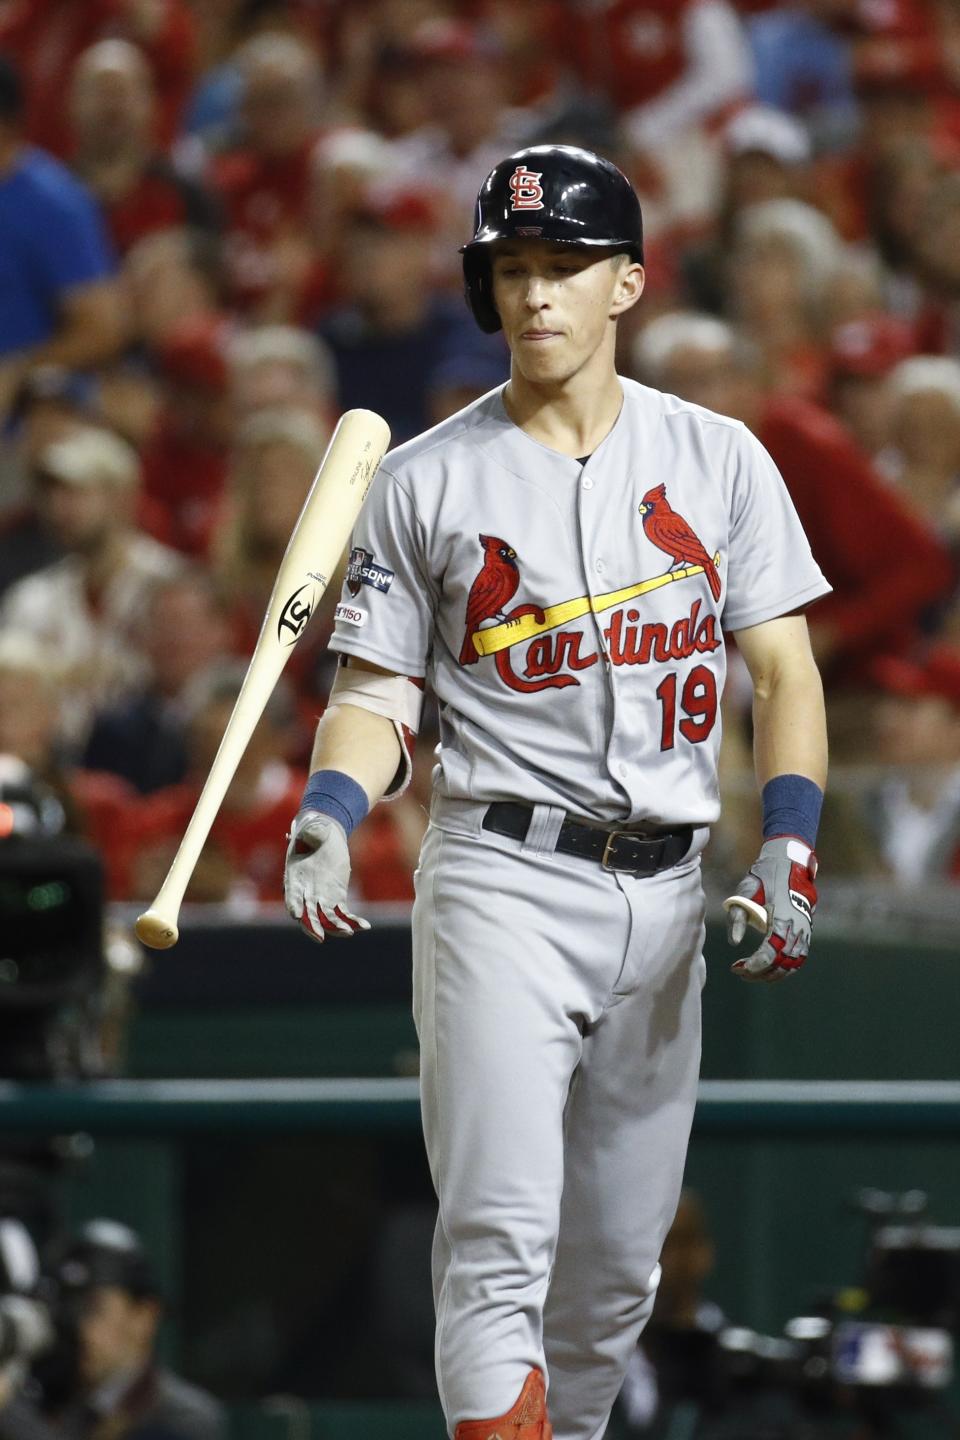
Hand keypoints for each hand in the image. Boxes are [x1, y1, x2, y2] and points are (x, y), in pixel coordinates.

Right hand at [284, 811, 369, 943]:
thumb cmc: (315, 830)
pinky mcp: (336, 898)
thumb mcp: (312, 828)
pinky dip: (352, 921)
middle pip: (307, 913)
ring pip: (326, 918)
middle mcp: (305, 892)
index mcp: (295, 876)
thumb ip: (312, 832)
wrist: (326, 835)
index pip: (291, 894)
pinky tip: (364, 926)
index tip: (296, 915)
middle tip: (320, 937)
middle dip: (312, 925)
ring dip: (336, 927)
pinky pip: (343, 914)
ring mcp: (321, 897)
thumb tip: (313, 832)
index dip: (293, 904)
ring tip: (348, 932)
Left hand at [723, 837, 817, 981]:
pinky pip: (799, 958)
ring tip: (752, 973)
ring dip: (773, 974)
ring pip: (793, 964)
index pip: (771, 953)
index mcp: (783, 919)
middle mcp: (798, 928)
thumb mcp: (745, 892)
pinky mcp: (807, 931)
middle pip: (782, 963)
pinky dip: (785, 968)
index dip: (755, 965)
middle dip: (760, 972)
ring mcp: (806, 931)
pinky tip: (768, 968)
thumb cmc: (764, 877)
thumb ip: (738, 917)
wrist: (789, 862)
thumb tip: (734, 942)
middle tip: (739, 971)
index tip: (739, 967)